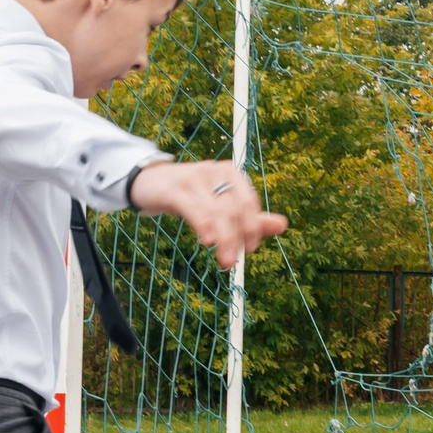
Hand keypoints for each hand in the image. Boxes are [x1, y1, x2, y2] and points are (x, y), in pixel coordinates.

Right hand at [129, 161, 287, 270]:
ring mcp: (195, 177)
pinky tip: (208, 240)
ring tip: (225, 261)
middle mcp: (216, 171)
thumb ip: (250, 217)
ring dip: (224, 239)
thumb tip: (282, 225)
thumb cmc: (191, 196)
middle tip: (233, 262)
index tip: (250, 248)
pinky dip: (204, 224)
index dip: (253, 228)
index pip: (249, 203)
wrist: (149, 181)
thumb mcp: (221, 205)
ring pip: (217, 212)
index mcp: (232, 174)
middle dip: (237, 237)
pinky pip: (193, 208)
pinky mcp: (175, 188)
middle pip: (234, 209)